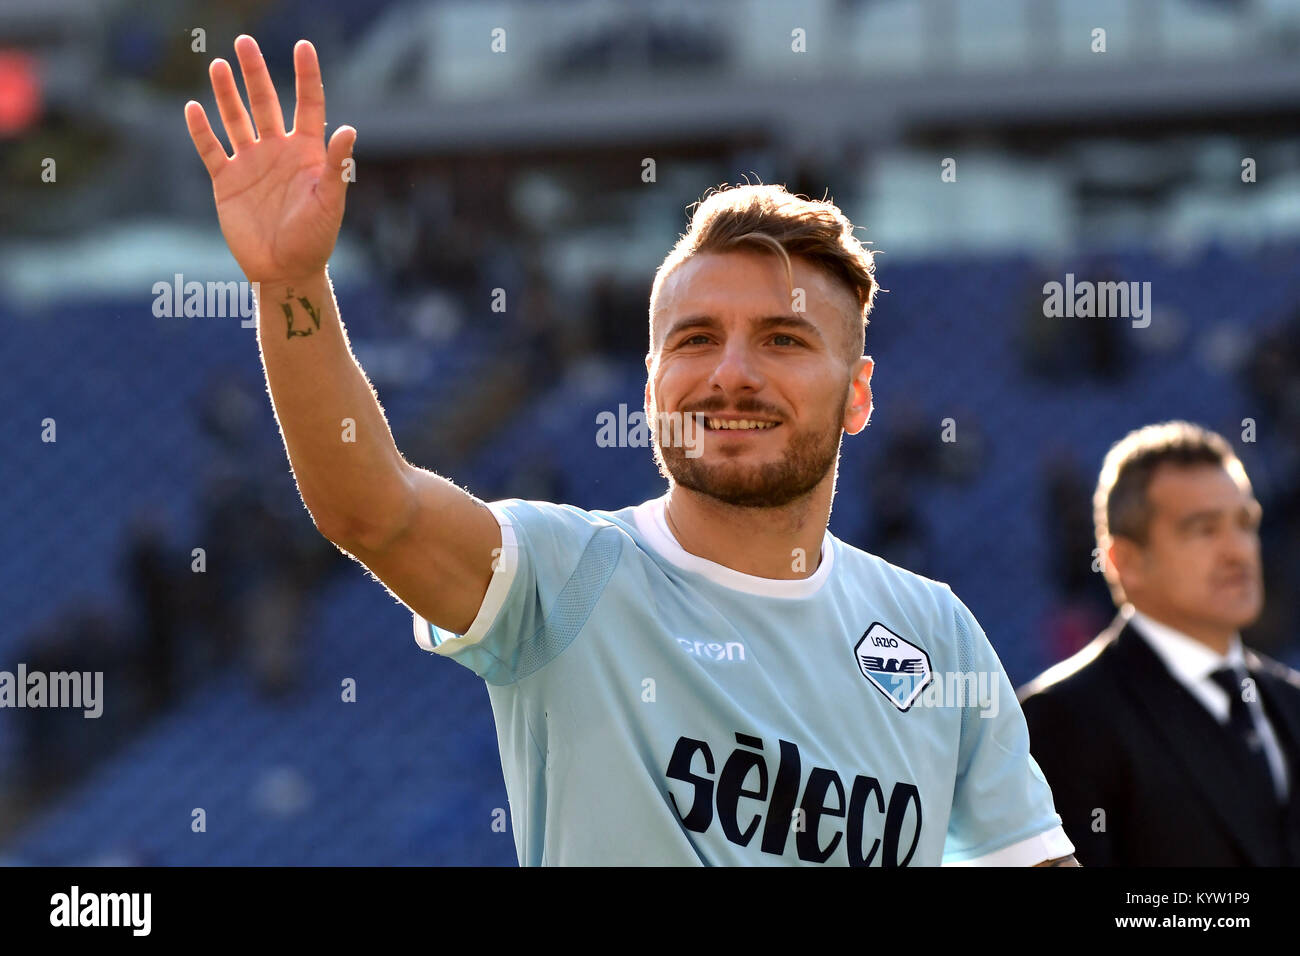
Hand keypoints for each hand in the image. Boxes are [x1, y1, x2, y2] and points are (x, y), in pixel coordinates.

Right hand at [184, 35, 355, 285]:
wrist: (285, 270)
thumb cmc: (315, 239)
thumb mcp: (330, 201)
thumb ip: (336, 165)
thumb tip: (349, 129)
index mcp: (307, 153)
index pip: (308, 104)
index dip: (306, 75)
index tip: (303, 46)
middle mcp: (278, 151)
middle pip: (265, 102)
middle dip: (255, 72)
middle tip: (245, 42)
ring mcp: (251, 164)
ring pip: (236, 118)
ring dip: (226, 93)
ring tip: (218, 64)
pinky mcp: (227, 181)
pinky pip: (211, 149)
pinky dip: (201, 130)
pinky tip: (192, 107)